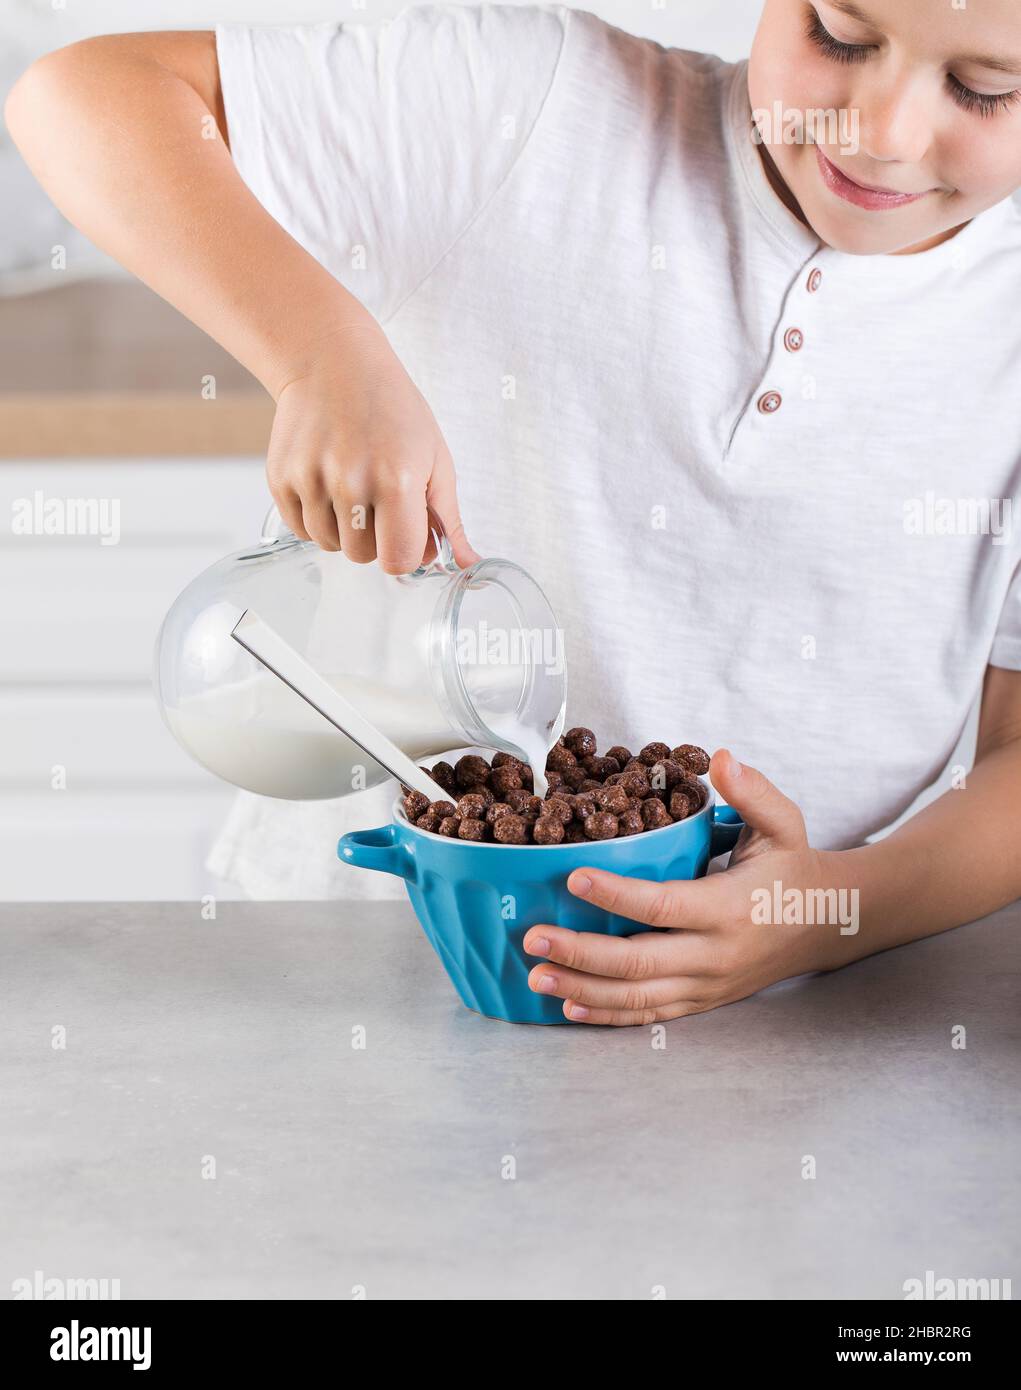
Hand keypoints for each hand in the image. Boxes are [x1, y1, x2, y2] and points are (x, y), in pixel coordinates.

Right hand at [266, 321, 479, 571]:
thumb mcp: (434, 458)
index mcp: (396, 480)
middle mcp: (350, 482)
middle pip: (362, 556)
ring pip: (329, 545)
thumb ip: (447, 518)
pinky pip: (300, 530)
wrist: (333, 363)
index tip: (406, 531)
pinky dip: (316, 518)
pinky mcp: (280, 478)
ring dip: (344, 530)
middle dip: (375, 538)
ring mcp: (310, 480)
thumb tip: (466, 565)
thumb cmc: (392, 408)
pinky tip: (328, 485)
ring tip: (352, 486)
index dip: (405, 552)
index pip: (398, 560)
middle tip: (378, 499)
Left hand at [525, 750, 846, 1024]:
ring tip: (535, 976)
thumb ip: (753, 792)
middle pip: (639, 963)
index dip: (616, 895)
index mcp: (729, 908)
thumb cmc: (793, 869)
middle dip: (580, 953)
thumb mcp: (784, 825)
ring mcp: (706, 985)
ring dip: (582, 989)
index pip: (663, 905)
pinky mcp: (701, 1001)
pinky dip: (607, 1015)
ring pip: (637, 997)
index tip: (574, 877)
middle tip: (532, 937)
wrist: (828, 926)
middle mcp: (714, 954)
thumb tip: (723, 757)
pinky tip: (568, 1005)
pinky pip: (649, 1014)